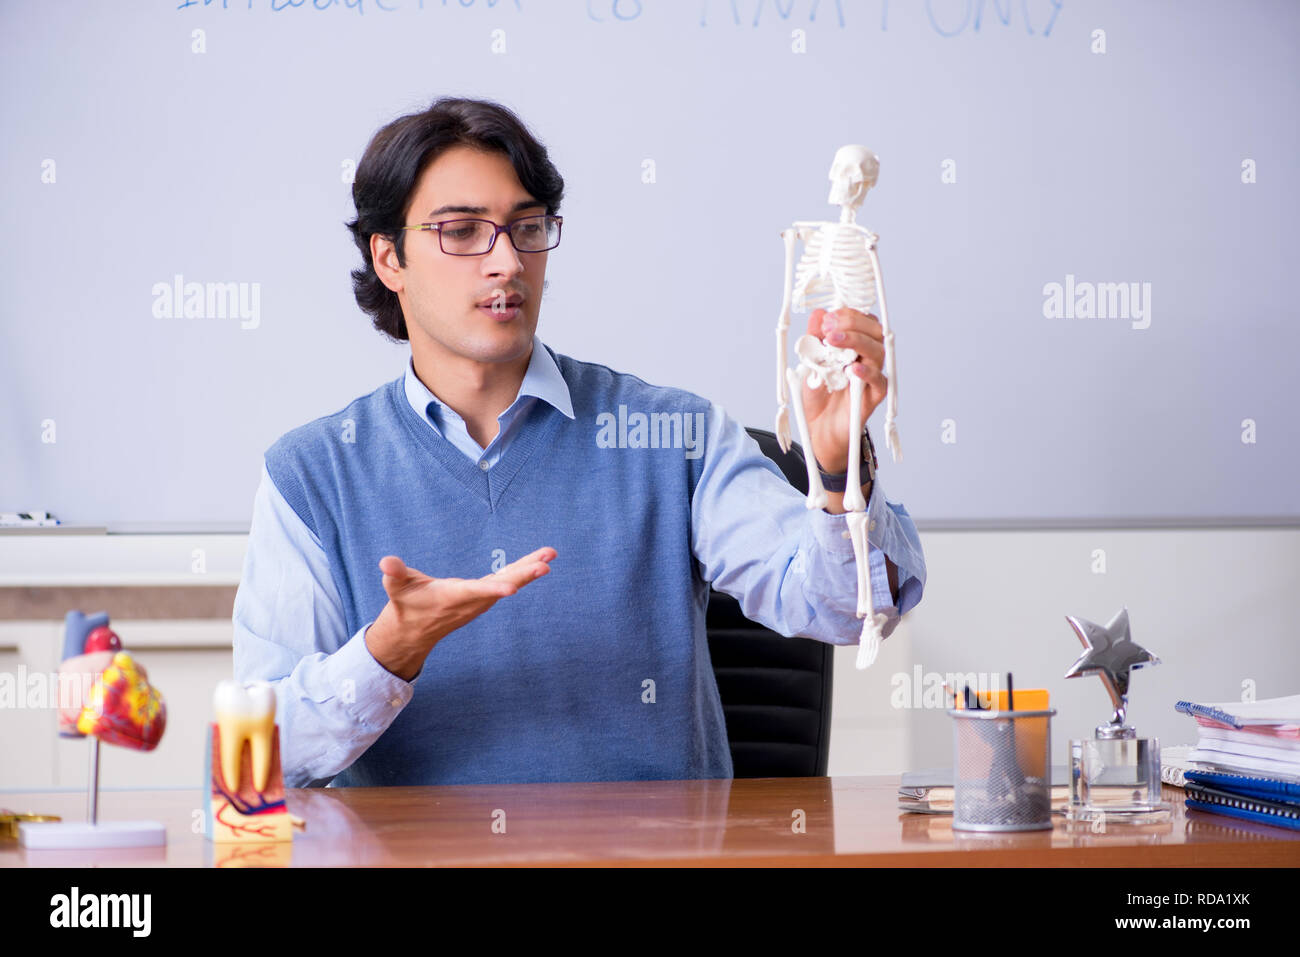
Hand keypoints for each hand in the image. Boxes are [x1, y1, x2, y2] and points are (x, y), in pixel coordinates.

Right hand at [365, 547, 555, 679]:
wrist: (413, 632)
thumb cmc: (404, 604)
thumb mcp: (395, 588)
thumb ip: (394, 574)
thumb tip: (386, 562)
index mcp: (451, 597)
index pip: (475, 592)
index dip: (494, 589)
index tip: (514, 588)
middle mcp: (470, 601)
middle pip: (501, 586)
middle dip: (523, 575)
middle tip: (546, 564)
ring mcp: (479, 601)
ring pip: (508, 582)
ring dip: (529, 570)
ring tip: (550, 555)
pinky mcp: (483, 598)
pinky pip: (507, 581)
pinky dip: (524, 571)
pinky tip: (540, 561)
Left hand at [802, 307, 886, 472]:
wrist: (818, 428)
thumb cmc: (818, 396)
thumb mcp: (809, 363)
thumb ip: (814, 340)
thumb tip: (818, 314)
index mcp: (855, 346)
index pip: (863, 321)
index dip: (848, 314)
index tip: (828, 317)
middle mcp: (867, 358)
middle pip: (875, 331)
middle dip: (853, 323)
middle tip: (830, 328)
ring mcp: (871, 376)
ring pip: (878, 352)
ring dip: (856, 342)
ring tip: (833, 342)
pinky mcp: (873, 397)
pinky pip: (879, 381)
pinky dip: (867, 373)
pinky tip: (852, 369)